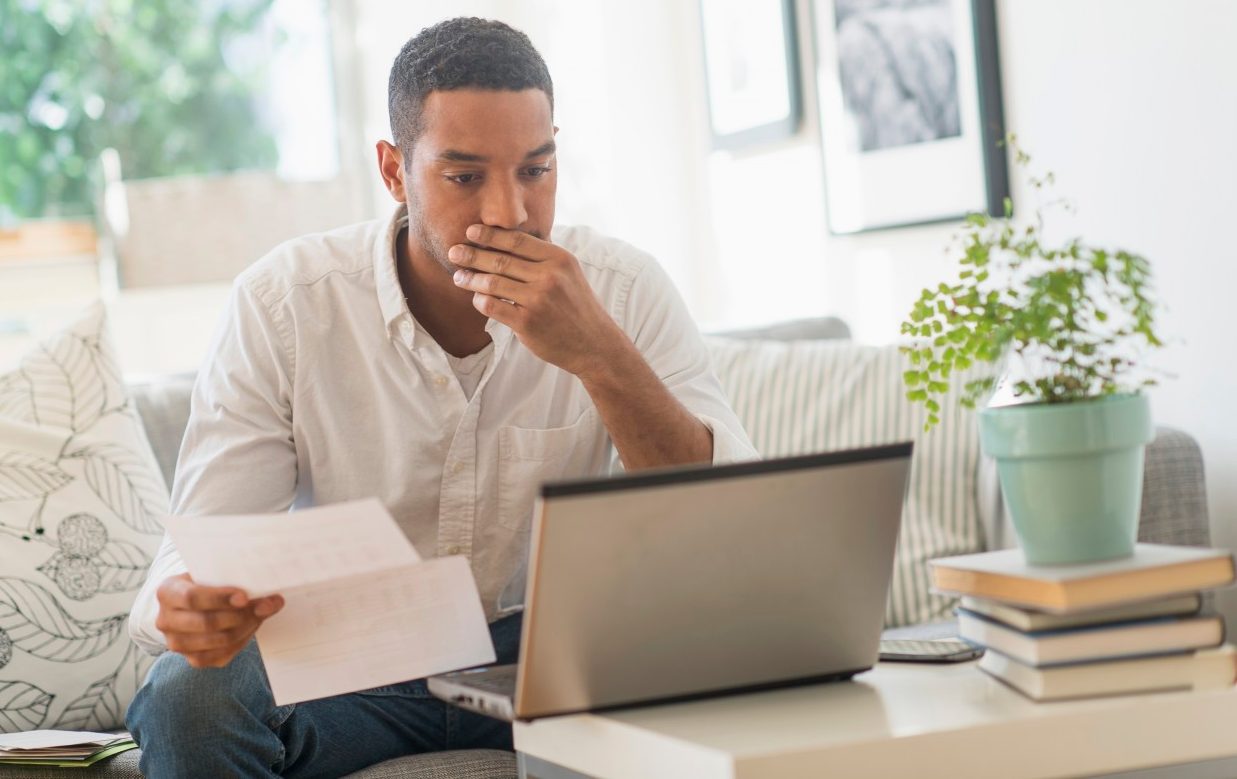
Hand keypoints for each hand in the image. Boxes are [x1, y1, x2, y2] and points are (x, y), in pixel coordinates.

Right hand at [154, 573, 283, 668]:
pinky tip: (249, 628)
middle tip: (262, 606)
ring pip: (216, 642)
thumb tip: (272, 601)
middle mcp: (165, 620)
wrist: (195, 603)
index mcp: (167, 593)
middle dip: (239, 616)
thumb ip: (238, 584)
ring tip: (259, 615)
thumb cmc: (206, 585)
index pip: (192, 598)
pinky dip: (241, 642)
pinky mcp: (192, 659)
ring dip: (244, 629)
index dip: (220, 598)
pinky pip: (220, 656)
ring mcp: (177, 643)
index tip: (244, 597)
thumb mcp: (214, 576)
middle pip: (205, 623)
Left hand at [448, 224, 628, 378]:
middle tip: (454, 252)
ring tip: (458, 277)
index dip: (490, 235)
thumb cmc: (577, 307)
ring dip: (471, 279)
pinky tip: (477, 298)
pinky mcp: (527, 323)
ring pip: (493, 283)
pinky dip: (480, 301)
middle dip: (472, 255)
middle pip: (500, 260)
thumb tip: (507, 240)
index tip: (471, 231)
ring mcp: (538, 300)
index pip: (517, 240)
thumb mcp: (569, 274)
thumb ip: (543, 258)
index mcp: (559, 259)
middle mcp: (549, 276)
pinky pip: (493, 306)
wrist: (595, 344)